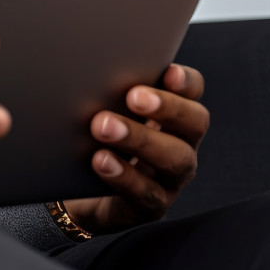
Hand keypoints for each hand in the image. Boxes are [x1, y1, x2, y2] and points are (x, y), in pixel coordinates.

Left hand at [64, 64, 208, 234]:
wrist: (76, 189)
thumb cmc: (90, 138)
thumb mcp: (98, 109)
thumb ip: (105, 90)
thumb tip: (87, 64)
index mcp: (171, 114)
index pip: (192, 92)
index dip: (186, 82)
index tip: (169, 71)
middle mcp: (180, 143)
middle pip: (194, 123)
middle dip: (167, 108)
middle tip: (133, 97)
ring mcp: (171, 178)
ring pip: (174, 159)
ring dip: (140, 139)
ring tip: (103, 126)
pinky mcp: (152, 205)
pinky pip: (146, 193)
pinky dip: (123, 176)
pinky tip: (101, 160)